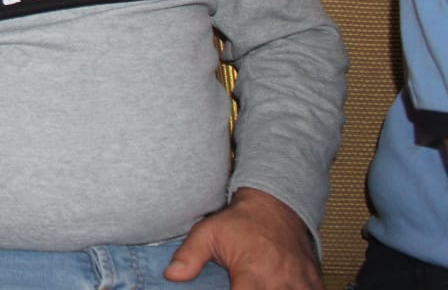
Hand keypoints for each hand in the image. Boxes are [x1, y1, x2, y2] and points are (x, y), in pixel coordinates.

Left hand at [164, 187, 320, 288]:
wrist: (276, 205)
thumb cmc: (242, 221)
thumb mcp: (208, 232)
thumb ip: (189, 256)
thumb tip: (172, 275)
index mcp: (253, 273)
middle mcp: (280, 281)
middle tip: (241, 285)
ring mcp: (301, 284)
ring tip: (261, 284)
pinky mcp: (314, 283)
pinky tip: (280, 286)